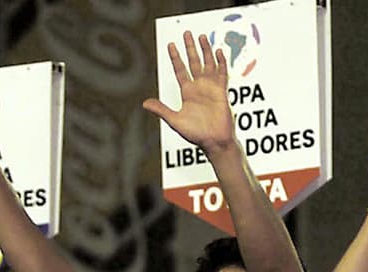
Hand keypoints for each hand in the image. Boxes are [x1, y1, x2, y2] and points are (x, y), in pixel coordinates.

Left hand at [142, 31, 235, 155]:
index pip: (180, 70)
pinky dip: (221, 63)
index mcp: (187, 93)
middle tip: (187, 34)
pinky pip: (221, 74)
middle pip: (194, 62)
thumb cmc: (196, 134)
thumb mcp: (175, 121)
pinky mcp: (221, 92)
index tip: (171, 45)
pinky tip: (219, 52)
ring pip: (208, 64)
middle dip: (190, 48)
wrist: (214, 141)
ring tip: (202, 37)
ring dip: (205, 51)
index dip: (175, 57)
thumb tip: (145, 103)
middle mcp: (198, 88)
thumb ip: (162, 110)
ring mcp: (210, 89)